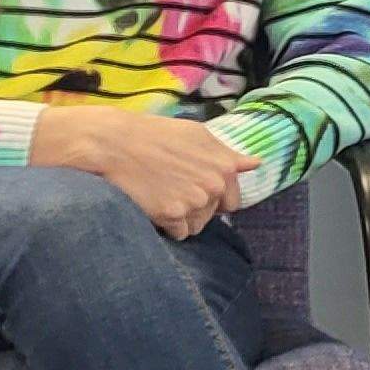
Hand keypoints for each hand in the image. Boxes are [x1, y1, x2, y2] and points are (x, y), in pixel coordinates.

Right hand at [30, 107, 255, 238]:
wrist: (113, 143)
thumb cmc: (153, 136)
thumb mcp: (196, 136)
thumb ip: (226, 154)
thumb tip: (256, 163)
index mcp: (225, 165)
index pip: (231, 200)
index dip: (212, 198)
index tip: (191, 189)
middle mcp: (215, 184)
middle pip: (213, 214)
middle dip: (197, 209)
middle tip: (171, 190)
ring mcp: (195, 201)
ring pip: (196, 226)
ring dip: (181, 218)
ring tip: (159, 194)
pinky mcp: (173, 215)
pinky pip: (179, 233)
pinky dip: (167, 226)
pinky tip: (152, 205)